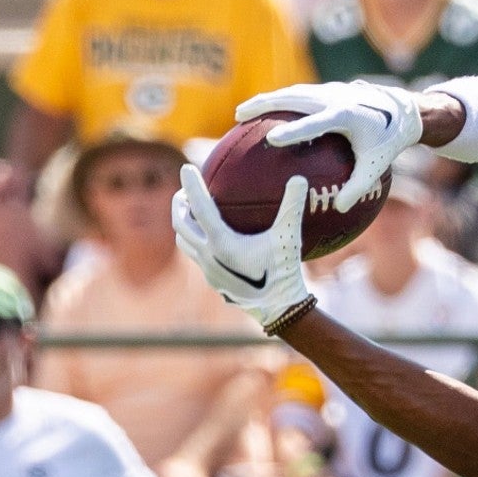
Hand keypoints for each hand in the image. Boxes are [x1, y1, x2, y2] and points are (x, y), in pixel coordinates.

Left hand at [172, 165, 310, 331]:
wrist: (279, 309)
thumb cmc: (283, 271)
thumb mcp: (289, 237)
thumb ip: (292, 206)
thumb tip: (299, 178)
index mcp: (221, 242)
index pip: (200, 206)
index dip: (192, 184)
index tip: (186, 167)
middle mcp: (208, 255)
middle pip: (181, 224)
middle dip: (179, 203)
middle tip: (184, 190)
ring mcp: (208, 270)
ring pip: (184, 242)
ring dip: (183, 224)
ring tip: (191, 212)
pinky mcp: (213, 281)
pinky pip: (196, 256)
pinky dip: (196, 241)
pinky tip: (211, 239)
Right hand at [236, 81, 422, 211]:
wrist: (402, 110)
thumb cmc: (387, 143)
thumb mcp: (376, 167)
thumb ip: (358, 187)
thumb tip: (340, 210)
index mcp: (346, 115)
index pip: (315, 123)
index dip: (294, 131)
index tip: (273, 140)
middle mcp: (334, 98)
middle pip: (293, 97)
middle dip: (264, 105)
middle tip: (239, 117)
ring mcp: (329, 91)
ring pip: (291, 93)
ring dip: (266, 100)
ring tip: (242, 113)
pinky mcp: (327, 90)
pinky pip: (297, 95)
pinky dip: (278, 101)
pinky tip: (263, 114)